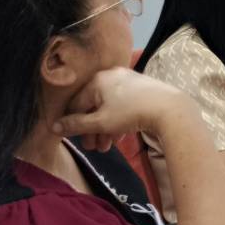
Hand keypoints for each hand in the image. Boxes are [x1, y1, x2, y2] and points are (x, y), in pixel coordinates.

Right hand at [54, 68, 188, 148]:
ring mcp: (129, 81)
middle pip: (94, 106)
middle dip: (92, 130)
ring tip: (106, 147)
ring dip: (105, 129)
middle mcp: (112, 76)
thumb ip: (76, 125)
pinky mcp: (142, 90)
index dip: (73, 123)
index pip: (77, 103)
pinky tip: (119, 138)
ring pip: (109, 108)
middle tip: (93, 148)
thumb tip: (53, 127)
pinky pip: (123, 106)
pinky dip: (118, 122)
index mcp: (98, 80)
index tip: (75, 140)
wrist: (170, 109)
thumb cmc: (131, 114)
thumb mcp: (100, 123)